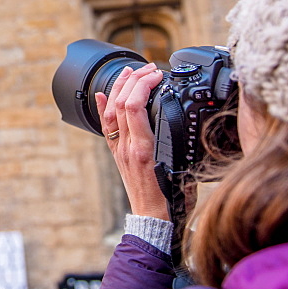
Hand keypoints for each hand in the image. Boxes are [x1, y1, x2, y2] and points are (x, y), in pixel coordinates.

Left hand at [95, 63, 168, 220]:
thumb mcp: (183, 168)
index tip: (158, 75)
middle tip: (148, 68)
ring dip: (119, 88)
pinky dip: (102, 107)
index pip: (134, 107)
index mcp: (144, 148)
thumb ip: (181, 146)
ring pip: (111, 112)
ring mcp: (120, 150)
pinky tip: (101, 94)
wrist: (154, 220)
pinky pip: (106, 127)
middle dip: (133, 80)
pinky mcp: (118, 154)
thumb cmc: (172, 200)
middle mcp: (127, 147)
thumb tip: (185, 121)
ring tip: (130, 72)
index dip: (143, 85)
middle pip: (121, 104)